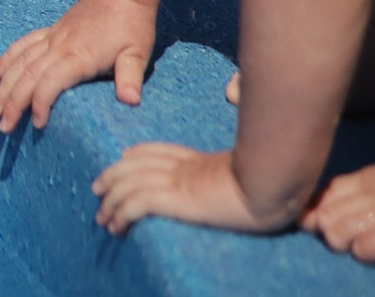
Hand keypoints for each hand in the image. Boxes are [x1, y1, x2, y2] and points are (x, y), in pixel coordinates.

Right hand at [0, 0, 155, 131]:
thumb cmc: (132, 26)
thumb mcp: (138, 53)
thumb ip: (131, 78)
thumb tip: (131, 101)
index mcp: (79, 56)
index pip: (51, 82)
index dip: (40, 103)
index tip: (38, 125)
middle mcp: (59, 46)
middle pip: (28, 75)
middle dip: (13, 101)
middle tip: (2, 125)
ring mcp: (52, 37)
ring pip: (21, 61)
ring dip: (5, 85)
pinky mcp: (51, 31)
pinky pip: (24, 44)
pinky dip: (8, 58)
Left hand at [93, 143, 286, 234]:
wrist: (275, 184)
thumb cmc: (276, 184)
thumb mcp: (256, 179)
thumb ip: (241, 179)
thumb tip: (252, 186)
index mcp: (201, 161)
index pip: (158, 151)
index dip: (137, 154)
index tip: (123, 160)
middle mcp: (185, 166)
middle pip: (136, 164)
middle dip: (113, 176)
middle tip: (98, 189)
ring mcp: (179, 180)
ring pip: (130, 183)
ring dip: (111, 201)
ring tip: (102, 218)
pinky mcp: (178, 198)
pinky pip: (138, 202)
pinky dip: (121, 212)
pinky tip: (115, 225)